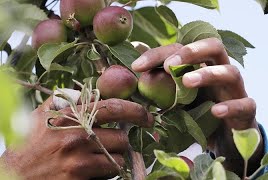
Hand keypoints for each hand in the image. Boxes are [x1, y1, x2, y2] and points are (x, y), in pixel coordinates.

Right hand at [1, 96, 153, 179]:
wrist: (14, 175)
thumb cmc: (29, 144)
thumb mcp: (40, 115)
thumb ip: (63, 100)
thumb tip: (85, 92)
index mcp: (70, 116)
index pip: (113, 108)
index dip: (135, 110)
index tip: (147, 116)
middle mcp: (78, 136)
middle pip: (122, 138)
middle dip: (121, 142)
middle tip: (113, 143)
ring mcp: (79, 160)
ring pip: (118, 159)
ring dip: (113, 158)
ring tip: (96, 158)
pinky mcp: (81, 179)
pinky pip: (109, 174)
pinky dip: (105, 172)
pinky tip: (91, 170)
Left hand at [131, 38, 262, 175]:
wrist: (224, 138)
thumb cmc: (198, 113)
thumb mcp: (176, 97)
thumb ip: (159, 82)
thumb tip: (134, 66)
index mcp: (201, 65)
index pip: (182, 49)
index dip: (158, 54)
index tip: (137, 67)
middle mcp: (220, 72)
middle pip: (214, 47)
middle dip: (191, 52)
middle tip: (168, 66)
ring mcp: (235, 90)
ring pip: (231, 72)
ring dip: (208, 74)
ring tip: (187, 82)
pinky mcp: (247, 111)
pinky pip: (245, 104)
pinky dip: (231, 106)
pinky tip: (216, 111)